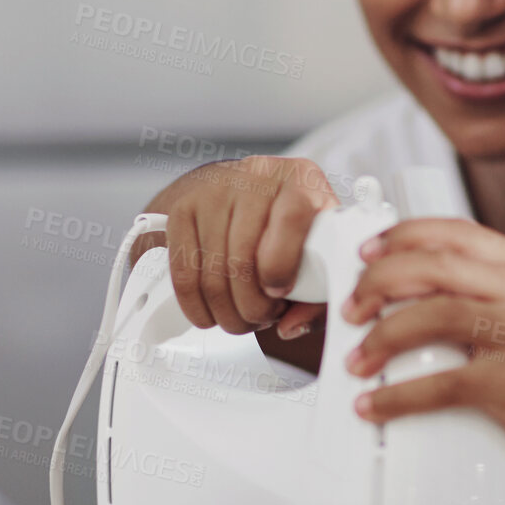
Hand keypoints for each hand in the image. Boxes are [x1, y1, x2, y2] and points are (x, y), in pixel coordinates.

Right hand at [142, 156, 337, 337]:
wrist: (244, 189)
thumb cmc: (291, 224)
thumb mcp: (320, 247)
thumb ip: (319, 293)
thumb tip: (291, 327)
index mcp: (301, 180)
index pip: (291, 220)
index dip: (282, 267)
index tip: (279, 293)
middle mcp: (257, 177)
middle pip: (243, 257)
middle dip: (252, 307)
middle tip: (261, 318)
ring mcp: (214, 190)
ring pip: (213, 271)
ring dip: (226, 311)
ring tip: (241, 318)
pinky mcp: (183, 208)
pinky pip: (184, 270)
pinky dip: (196, 304)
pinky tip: (210, 314)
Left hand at [341, 218, 504, 464]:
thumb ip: (491, 298)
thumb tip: (413, 305)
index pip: (454, 232)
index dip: (401, 237)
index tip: (367, 253)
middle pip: (432, 265)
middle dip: (377, 283)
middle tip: (351, 310)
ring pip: (431, 314)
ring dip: (379, 336)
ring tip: (357, 359)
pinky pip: (440, 383)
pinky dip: (397, 395)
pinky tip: (375, 405)